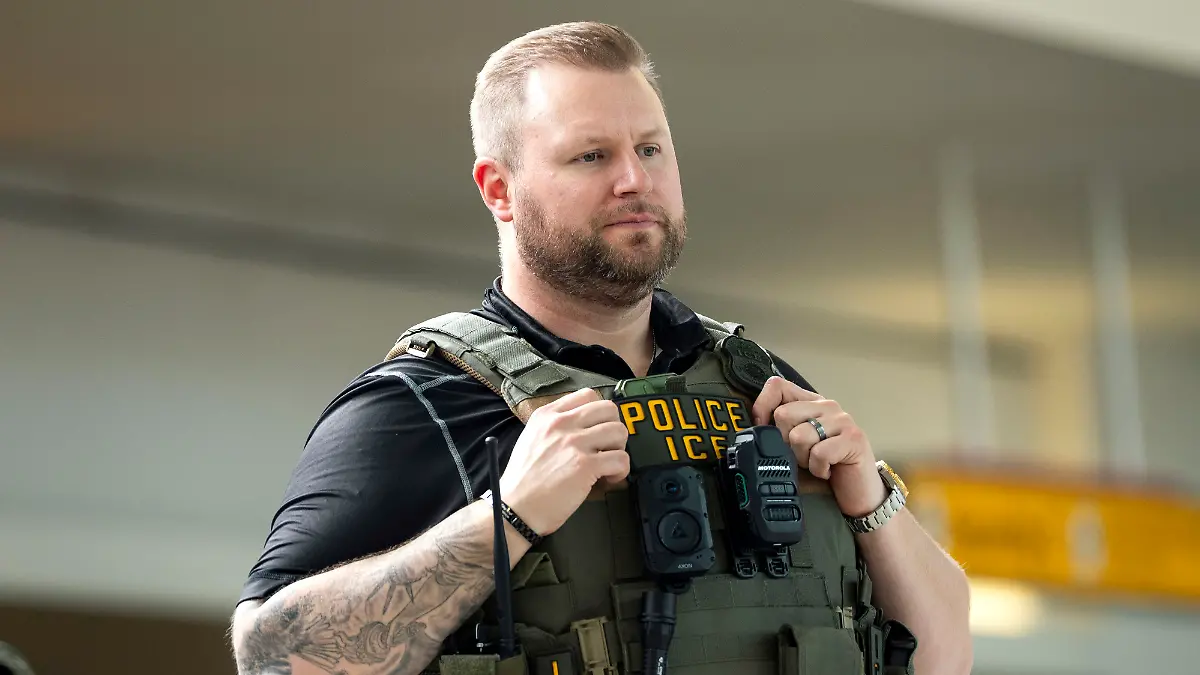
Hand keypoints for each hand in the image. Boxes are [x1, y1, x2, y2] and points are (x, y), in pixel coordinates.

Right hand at [499, 388, 629, 535]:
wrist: (515, 507)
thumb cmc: (523, 480)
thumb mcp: (532, 438)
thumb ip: (555, 427)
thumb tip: (583, 427)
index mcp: (547, 415)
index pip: (587, 395)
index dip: (599, 412)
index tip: (598, 428)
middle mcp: (561, 424)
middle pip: (608, 409)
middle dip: (613, 428)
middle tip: (607, 446)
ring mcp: (574, 443)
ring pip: (619, 431)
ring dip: (619, 449)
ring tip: (607, 463)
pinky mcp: (585, 465)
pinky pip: (621, 459)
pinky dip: (621, 470)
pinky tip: (609, 478)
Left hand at [751, 376, 887, 517]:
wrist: (858, 494)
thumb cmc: (824, 470)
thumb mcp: (794, 449)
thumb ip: (778, 434)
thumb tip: (752, 431)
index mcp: (810, 403)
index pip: (777, 386)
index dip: (762, 407)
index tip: (763, 430)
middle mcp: (826, 406)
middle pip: (783, 414)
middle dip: (785, 444)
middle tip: (802, 456)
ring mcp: (842, 420)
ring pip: (799, 435)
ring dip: (803, 459)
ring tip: (816, 464)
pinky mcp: (854, 438)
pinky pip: (819, 453)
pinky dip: (818, 469)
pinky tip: (827, 471)